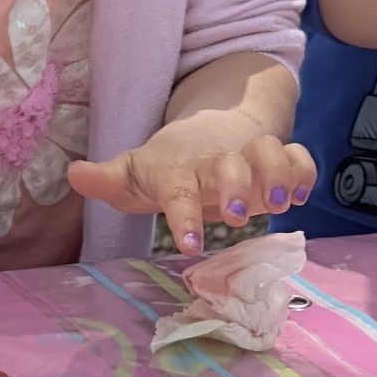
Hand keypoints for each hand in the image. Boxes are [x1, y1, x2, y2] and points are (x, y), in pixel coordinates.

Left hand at [68, 109, 315, 257]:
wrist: (209, 130)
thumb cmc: (168, 167)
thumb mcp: (134, 175)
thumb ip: (107, 180)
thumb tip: (72, 173)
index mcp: (179, 169)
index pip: (178, 189)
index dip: (183, 217)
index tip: (188, 246)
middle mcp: (217, 161)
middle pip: (231, 163)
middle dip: (237, 187)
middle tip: (235, 216)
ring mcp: (249, 156)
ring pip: (269, 152)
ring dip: (277, 175)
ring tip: (279, 205)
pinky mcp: (277, 159)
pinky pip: (298, 155)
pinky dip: (304, 171)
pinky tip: (301, 196)